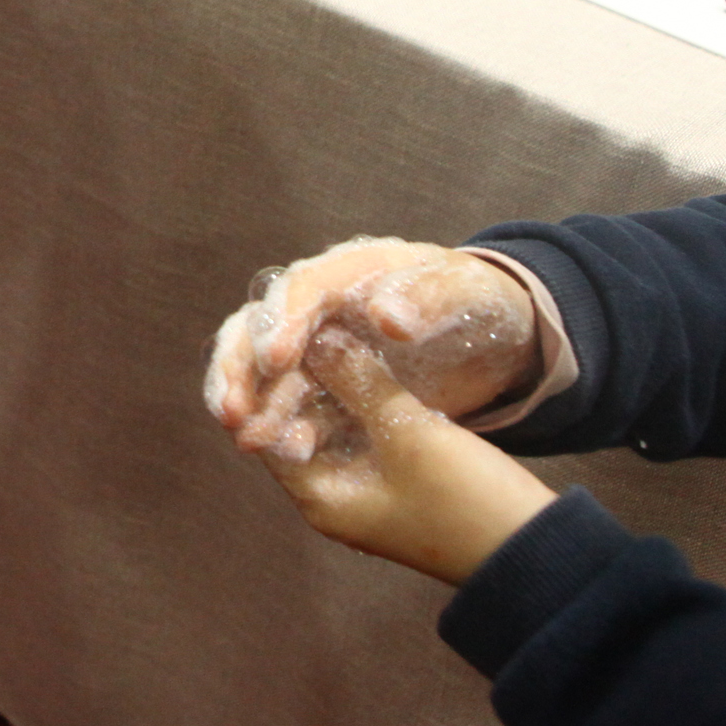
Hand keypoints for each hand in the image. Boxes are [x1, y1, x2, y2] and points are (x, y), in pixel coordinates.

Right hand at [206, 237, 538, 459]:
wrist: (492, 339)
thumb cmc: (475, 304)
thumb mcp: (464, 294)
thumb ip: (428, 298)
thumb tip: (384, 316)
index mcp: (349, 270)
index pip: (300, 289)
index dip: (283, 322)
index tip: (276, 360)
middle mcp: (316, 304)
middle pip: (258, 326)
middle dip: (240, 367)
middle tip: (233, 410)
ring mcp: (314, 346)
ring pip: (261, 369)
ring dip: (251, 403)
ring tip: (246, 440)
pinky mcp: (323, 385)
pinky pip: (290, 405)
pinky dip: (279, 426)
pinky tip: (279, 455)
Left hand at [250, 328, 558, 588]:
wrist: (539, 554)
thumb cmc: (471, 501)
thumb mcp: (410, 432)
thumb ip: (359, 381)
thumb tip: (317, 335)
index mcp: (320, 498)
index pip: (267, 428)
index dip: (268, 378)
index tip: (276, 329)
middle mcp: (333, 500)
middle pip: (295, 426)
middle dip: (297, 377)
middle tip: (302, 323)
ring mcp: (366, 494)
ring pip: (331, 427)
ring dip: (330, 386)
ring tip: (332, 331)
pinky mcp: (397, 485)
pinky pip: (362, 434)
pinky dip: (360, 401)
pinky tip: (367, 360)